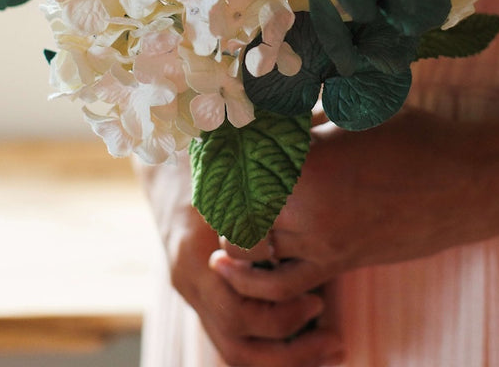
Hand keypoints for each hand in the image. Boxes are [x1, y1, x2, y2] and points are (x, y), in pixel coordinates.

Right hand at [138, 154, 345, 365]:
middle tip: (336, 339)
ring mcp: (192, 291)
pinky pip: (232, 335)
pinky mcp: (202, 293)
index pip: (238, 314)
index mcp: (196, 252)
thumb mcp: (232, 165)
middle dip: (290, 353)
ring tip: (330, 346)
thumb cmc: (205, 156)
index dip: (282, 316)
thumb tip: (315, 152)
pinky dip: (269, 345)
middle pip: (236, 345)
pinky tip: (306, 338)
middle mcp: (190, 280)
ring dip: (284, 358)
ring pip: (233, 349)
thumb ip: (265, 180)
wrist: (163, 160)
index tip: (320, 300)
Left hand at [214, 43, 498, 306]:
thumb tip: (261, 110)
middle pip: (235, 205)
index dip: (218, 144)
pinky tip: (232, 263)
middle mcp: (307, 212)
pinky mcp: (338, 264)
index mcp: (308, 164)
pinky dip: (252, 277)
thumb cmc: (413, 136)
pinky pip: (282, 285)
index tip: (212, 129)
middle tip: (217, 162)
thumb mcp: (350, 112)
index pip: (238, 160)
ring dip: (233, 224)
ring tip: (228, 201)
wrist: (469, 183)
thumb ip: (300, 118)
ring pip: (249, 246)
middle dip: (220, 183)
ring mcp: (322, 246)